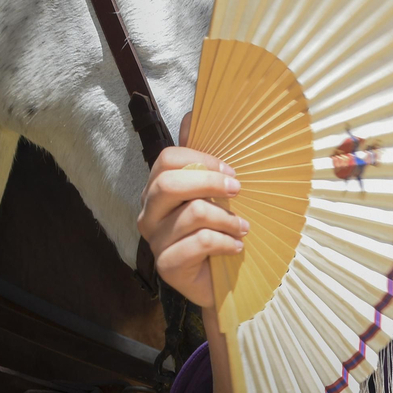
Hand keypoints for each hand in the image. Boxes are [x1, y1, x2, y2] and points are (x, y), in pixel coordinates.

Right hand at [137, 113, 246, 308]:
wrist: (220, 280)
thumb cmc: (216, 229)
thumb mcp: (213, 191)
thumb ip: (200, 157)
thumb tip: (192, 113)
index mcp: (157, 189)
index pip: (166, 159)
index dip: (201, 160)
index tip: (231, 171)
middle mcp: (149, 213)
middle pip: (169, 184)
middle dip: (210, 183)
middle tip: (238, 191)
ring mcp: (154, 240)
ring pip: (192, 214)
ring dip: (227, 218)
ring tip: (243, 226)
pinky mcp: (166, 265)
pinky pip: (199, 243)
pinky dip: (225, 242)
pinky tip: (236, 246)